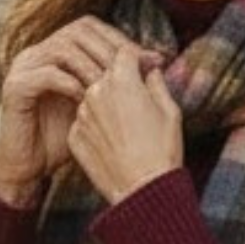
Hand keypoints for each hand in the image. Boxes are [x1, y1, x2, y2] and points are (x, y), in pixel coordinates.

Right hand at [0, 17, 137, 203]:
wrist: (29, 169)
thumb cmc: (64, 138)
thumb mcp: (97, 106)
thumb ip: (121, 81)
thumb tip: (157, 60)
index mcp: (55, 50)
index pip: (90, 27)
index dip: (118, 38)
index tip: (146, 59)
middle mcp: (38, 52)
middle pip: (78, 30)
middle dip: (109, 49)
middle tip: (132, 70)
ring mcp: (23, 67)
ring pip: (63, 48)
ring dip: (92, 65)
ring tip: (111, 86)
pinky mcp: (14, 87)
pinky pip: (45, 74)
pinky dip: (69, 83)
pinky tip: (85, 99)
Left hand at [66, 45, 182, 203]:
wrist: (141, 191)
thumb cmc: (162, 151)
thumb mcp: (170, 111)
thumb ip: (156, 83)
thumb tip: (150, 71)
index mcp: (122, 80)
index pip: (125, 52)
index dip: (138, 56)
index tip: (147, 66)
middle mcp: (96, 92)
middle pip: (106, 72)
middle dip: (121, 78)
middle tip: (136, 93)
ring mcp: (82, 115)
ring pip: (93, 96)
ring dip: (107, 101)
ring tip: (126, 123)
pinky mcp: (75, 136)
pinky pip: (85, 121)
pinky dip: (97, 124)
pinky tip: (114, 141)